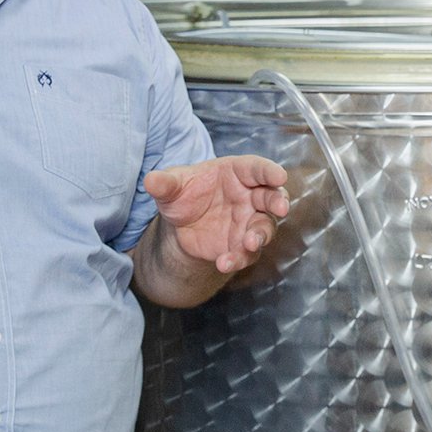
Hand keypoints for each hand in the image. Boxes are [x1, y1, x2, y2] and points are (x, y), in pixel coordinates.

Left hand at [145, 154, 289, 275]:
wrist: (181, 225)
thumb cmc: (185, 194)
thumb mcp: (172, 188)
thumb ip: (165, 184)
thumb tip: (151, 180)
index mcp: (237, 173)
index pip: (257, 168)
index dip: (269, 171)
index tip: (279, 175)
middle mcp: (249, 196)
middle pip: (271, 196)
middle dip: (278, 201)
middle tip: (280, 208)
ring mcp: (248, 222)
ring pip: (264, 227)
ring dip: (260, 235)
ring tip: (249, 243)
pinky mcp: (242, 246)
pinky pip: (247, 253)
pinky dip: (238, 258)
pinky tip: (224, 262)